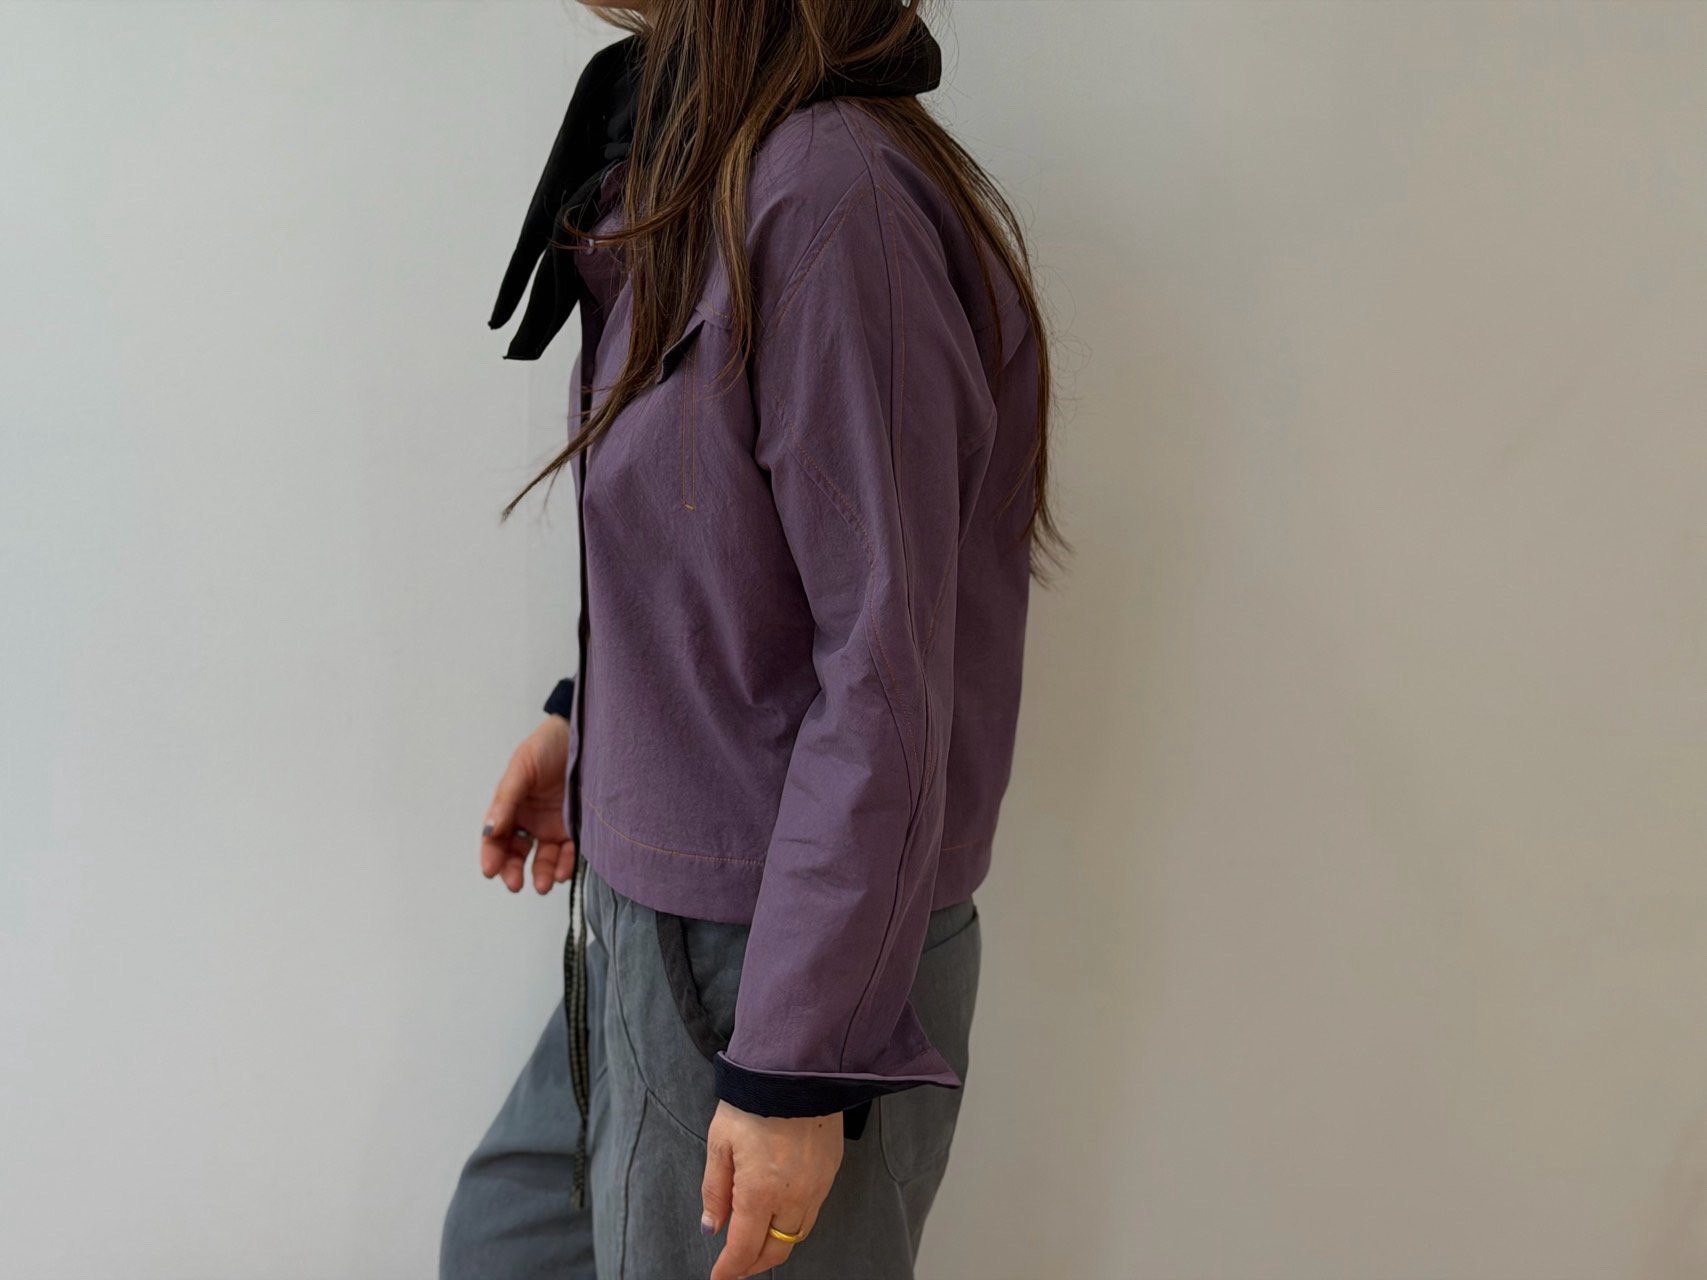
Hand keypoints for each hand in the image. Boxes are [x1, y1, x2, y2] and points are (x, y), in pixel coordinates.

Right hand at [479, 716, 574, 893]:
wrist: (587, 733)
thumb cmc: (549, 745)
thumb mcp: (522, 767)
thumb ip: (506, 798)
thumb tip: (490, 829)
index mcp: (511, 806)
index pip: (495, 837)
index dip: (491, 855)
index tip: (491, 870)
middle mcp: (531, 820)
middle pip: (517, 853)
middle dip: (514, 871)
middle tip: (516, 884)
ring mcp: (555, 826)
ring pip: (545, 858)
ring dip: (542, 873)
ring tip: (544, 884)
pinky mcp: (579, 828)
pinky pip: (571, 853)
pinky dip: (566, 865)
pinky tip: (564, 871)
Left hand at [700, 1100, 842, 1279]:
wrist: (798, 1068)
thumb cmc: (755, 1100)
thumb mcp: (720, 1142)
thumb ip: (715, 1190)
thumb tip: (712, 1226)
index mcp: (760, 1192)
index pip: (744, 1248)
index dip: (729, 1269)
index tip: (719, 1278)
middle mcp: (793, 1196)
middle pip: (776, 1250)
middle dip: (754, 1264)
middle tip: (736, 1265)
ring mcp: (817, 1186)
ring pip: (797, 1235)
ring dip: (776, 1245)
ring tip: (757, 1242)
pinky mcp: (831, 1171)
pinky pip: (813, 1210)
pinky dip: (794, 1222)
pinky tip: (781, 1214)